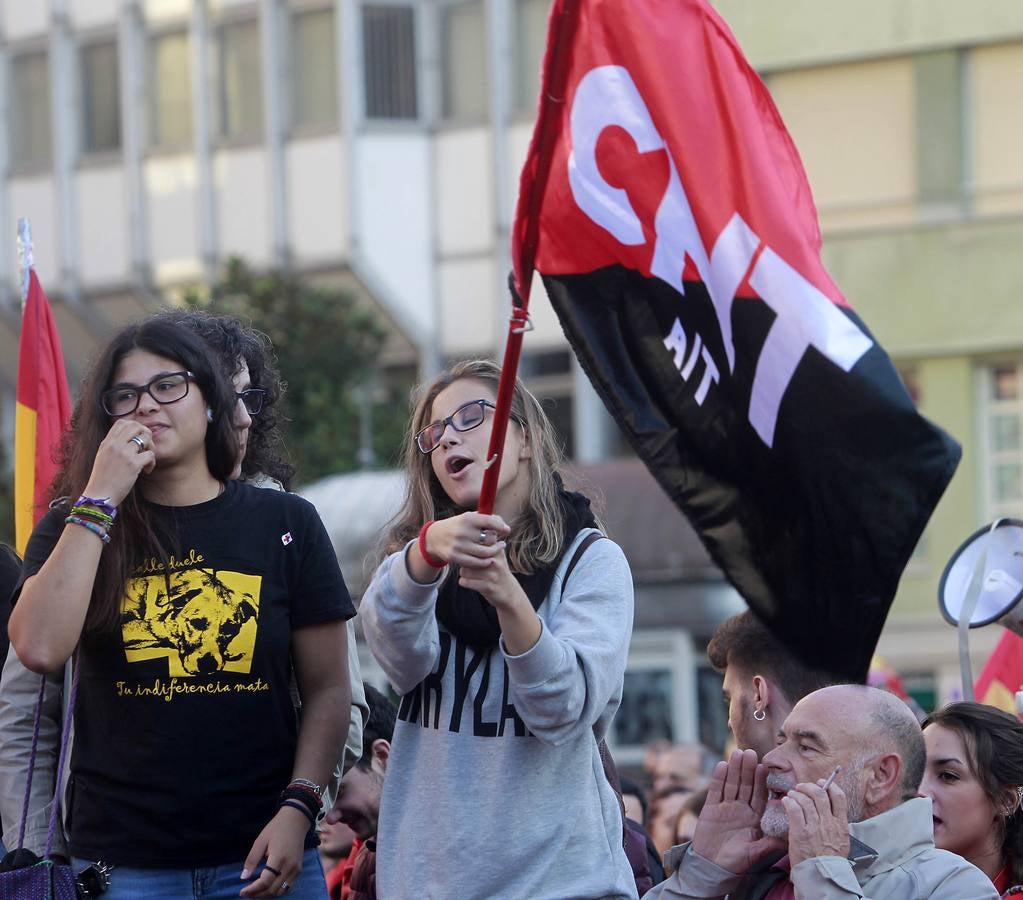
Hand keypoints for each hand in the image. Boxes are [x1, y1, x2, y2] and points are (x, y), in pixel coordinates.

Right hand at [82, 420, 155, 505]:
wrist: (99, 496)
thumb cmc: (103, 480)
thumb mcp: (103, 457)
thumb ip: (114, 446)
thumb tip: (130, 439)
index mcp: (107, 442)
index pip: (123, 422)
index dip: (135, 427)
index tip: (137, 440)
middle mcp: (114, 444)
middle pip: (137, 426)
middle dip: (146, 435)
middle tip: (146, 448)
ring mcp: (124, 453)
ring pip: (146, 438)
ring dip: (151, 448)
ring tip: (146, 460)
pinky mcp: (133, 464)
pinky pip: (150, 455)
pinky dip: (152, 463)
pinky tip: (147, 471)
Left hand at [239, 806, 308, 896]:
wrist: (296, 820)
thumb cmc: (276, 828)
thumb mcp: (260, 840)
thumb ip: (252, 859)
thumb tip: (244, 877)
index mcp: (279, 857)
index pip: (265, 881)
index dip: (252, 890)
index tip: (242, 892)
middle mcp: (290, 866)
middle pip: (273, 889)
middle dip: (258, 894)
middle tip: (247, 893)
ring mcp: (296, 869)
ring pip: (281, 891)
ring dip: (268, 894)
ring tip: (257, 891)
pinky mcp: (299, 869)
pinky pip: (288, 886)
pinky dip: (277, 890)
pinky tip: (268, 886)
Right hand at [421, 512, 509, 569]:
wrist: (434, 537)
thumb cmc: (458, 526)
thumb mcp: (468, 517)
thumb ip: (486, 519)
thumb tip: (504, 525)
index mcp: (467, 518)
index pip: (490, 522)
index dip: (501, 526)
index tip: (507, 530)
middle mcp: (463, 531)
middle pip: (490, 538)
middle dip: (496, 540)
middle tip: (500, 541)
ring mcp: (458, 545)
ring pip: (485, 552)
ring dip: (495, 551)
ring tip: (499, 548)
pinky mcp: (455, 556)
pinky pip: (476, 563)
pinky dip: (486, 562)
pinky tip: (490, 559)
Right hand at [691, 749, 784, 874]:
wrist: (712, 868)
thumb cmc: (736, 862)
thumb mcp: (756, 852)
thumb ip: (771, 842)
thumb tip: (791, 834)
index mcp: (754, 818)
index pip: (759, 795)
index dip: (761, 781)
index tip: (764, 766)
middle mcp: (741, 809)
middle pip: (745, 785)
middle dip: (748, 769)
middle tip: (751, 752)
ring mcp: (725, 807)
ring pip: (731, 784)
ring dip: (734, 769)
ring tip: (737, 753)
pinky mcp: (711, 808)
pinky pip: (716, 790)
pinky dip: (719, 778)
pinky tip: (722, 765)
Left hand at [783, 779, 848, 867]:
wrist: (821, 877)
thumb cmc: (829, 860)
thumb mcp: (841, 841)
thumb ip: (835, 823)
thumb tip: (828, 805)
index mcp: (841, 825)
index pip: (839, 797)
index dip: (829, 785)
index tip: (821, 783)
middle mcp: (829, 823)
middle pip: (820, 794)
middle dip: (809, 786)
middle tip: (802, 787)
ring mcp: (815, 828)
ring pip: (805, 800)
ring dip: (796, 794)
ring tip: (791, 795)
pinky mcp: (800, 833)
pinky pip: (794, 809)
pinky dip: (789, 802)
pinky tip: (786, 801)